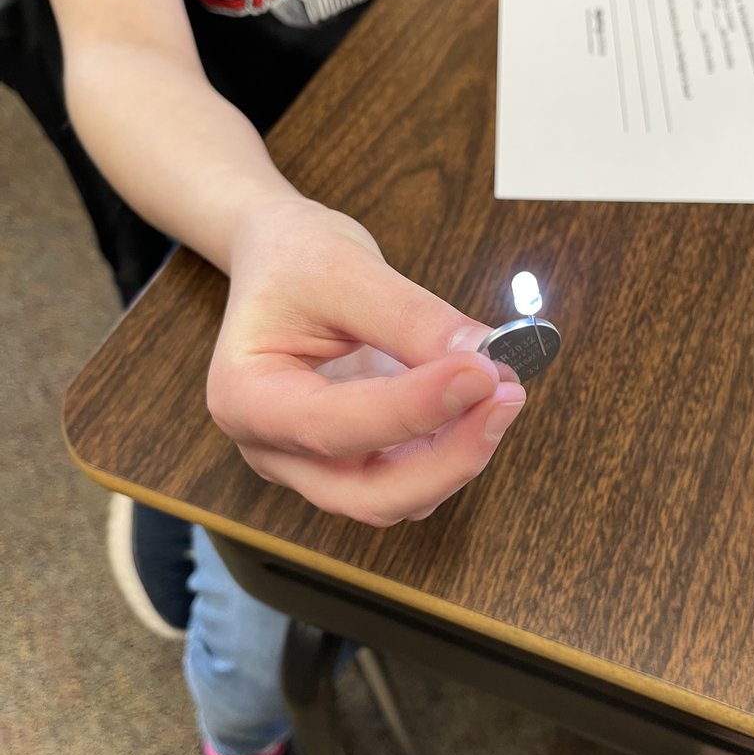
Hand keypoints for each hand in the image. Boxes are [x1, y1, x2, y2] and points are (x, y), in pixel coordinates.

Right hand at [206, 197, 526, 526]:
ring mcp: (313, 464)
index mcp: (246, 399)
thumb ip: (412, 320)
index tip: (481, 372)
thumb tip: (483, 360)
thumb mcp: (347, 269)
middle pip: (367, 494)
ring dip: (459, 454)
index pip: (332, 427)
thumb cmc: (294, 259)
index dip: (413, 409)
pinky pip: (412, 476)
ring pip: (397, 497)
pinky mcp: (355, 459)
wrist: (280, 258)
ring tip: (503, 385)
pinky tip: (482, 398)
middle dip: (447, 458)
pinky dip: (454, 446)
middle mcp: (273, 448)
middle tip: (507, 394)